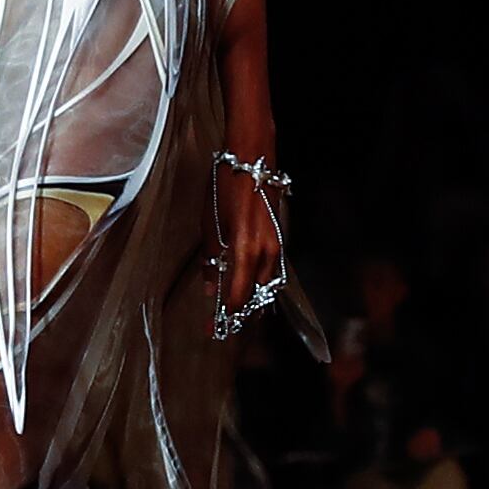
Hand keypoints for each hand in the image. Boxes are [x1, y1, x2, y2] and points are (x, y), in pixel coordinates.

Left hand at [212, 157, 287, 334]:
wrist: (252, 158)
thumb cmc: (226, 186)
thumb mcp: (209, 224)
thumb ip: (210, 259)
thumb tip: (209, 286)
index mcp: (245, 251)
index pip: (238, 297)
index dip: (225, 316)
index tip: (212, 330)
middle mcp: (266, 253)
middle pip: (256, 296)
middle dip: (240, 312)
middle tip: (222, 324)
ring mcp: (277, 246)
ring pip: (265, 284)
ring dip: (250, 297)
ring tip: (233, 306)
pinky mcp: (279, 238)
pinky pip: (270, 269)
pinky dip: (257, 281)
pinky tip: (245, 283)